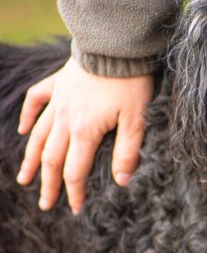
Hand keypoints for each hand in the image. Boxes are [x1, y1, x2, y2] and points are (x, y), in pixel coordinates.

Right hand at [16, 55, 153, 214]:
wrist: (117, 43)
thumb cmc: (131, 82)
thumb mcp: (137, 121)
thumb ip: (128, 153)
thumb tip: (122, 182)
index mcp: (85, 132)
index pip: (75, 172)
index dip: (74, 193)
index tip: (75, 209)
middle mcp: (65, 119)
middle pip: (52, 159)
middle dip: (49, 184)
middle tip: (45, 205)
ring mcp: (58, 100)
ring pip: (39, 136)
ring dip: (32, 159)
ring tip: (24, 179)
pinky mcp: (58, 83)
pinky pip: (35, 100)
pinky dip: (28, 116)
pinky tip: (23, 131)